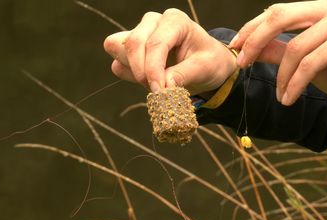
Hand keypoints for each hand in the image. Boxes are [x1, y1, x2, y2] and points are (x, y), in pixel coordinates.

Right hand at [103, 9, 236, 95]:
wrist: (208, 63)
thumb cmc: (209, 61)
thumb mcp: (205, 68)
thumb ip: (184, 75)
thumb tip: (164, 87)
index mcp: (175, 21)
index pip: (155, 43)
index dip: (154, 70)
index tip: (159, 91)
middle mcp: (154, 22)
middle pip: (132, 43)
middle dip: (141, 71)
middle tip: (156, 90)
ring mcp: (140, 33)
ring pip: (117, 48)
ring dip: (132, 70)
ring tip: (155, 82)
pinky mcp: (131, 48)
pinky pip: (118, 61)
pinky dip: (129, 75)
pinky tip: (149, 80)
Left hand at [230, 0, 326, 117]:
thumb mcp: (306, 61)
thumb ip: (279, 51)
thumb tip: (249, 49)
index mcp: (320, 7)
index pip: (277, 11)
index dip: (252, 28)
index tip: (235, 46)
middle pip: (279, 18)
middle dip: (254, 41)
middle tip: (242, 63)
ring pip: (294, 48)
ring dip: (281, 77)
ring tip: (280, 95)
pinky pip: (308, 65)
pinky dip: (293, 84)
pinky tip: (288, 99)